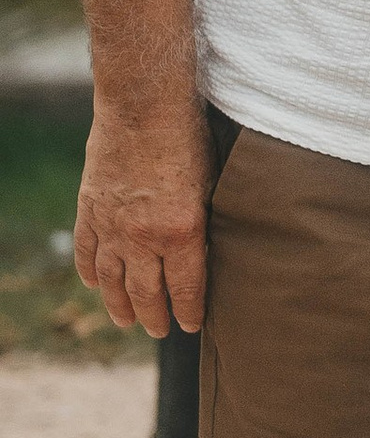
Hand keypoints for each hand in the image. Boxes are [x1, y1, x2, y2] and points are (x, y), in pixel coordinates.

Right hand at [73, 96, 210, 338]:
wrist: (143, 104)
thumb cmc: (190, 137)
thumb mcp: (214, 184)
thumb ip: (207, 222)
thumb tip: (208, 252)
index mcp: (182, 232)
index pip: (187, 288)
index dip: (188, 312)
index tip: (191, 327)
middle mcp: (144, 236)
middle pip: (146, 292)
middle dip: (155, 317)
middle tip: (160, 332)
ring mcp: (112, 225)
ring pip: (112, 280)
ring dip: (119, 305)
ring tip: (126, 322)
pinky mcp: (90, 209)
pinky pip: (87, 251)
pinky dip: (91, 271)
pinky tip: (95, 285)